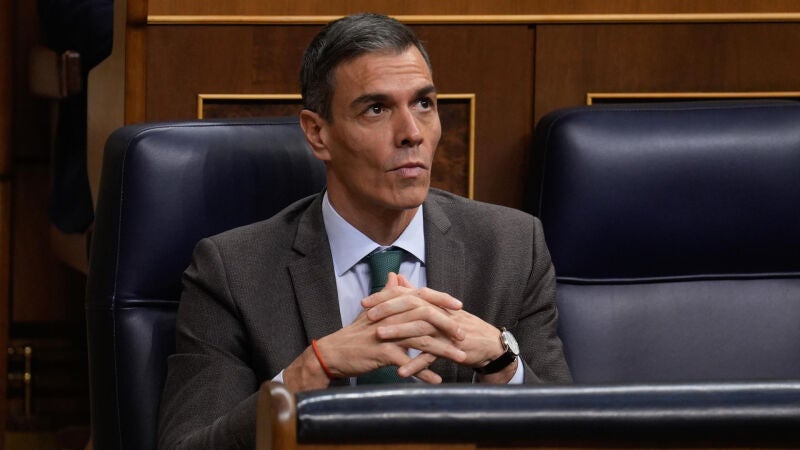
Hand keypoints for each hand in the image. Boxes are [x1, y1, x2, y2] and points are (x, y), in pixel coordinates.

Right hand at [283, 273, 467, 390]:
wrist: (333, 353)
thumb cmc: (355, 334)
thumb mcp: (372, 310)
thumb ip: (388, 293)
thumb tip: (396, 276)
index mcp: (390, 304)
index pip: (421, 296)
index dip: (441, 299)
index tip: (459, 306)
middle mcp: (390, 316)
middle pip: (426, 316)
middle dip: (448, 325)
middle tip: (464, 335)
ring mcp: (387, 334)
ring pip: (422, 340)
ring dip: (443, 350)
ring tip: (460, 358)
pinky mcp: (382, 353)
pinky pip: (409, 363)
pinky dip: (423, 372)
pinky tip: (436, 381)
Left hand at [367, 278, 512, 379]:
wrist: (488, 344)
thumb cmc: (459, 327)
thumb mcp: (437, 309)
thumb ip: (415, 295)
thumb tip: (397, 278)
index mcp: (433, 303)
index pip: (407, 295)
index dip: (385, 297)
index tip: (364, 302)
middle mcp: (439, 312)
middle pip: (412, 306)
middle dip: (388, 310)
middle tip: (368, 317)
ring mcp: (446, 329)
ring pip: (420, 328)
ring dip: (399, 332)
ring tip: (379, 337)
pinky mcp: (452, 347)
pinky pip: (432, 355)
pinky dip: (417, 364)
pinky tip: (401, 371)